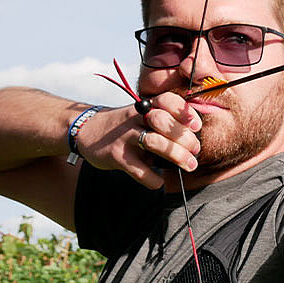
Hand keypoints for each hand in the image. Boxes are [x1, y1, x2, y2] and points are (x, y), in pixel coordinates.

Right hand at [75, 93, 202, 188]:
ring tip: (189, 166)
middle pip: (165, 123)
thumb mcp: (142, 117)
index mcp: (145, 106)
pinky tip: (159, 181)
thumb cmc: (126, 127)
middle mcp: (135, 117)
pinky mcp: (116, 156)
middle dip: (186, 139)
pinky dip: (153, 179)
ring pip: (155, 143)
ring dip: (177, 156)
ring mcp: (125, 136)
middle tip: (195, 152)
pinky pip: (139, 170)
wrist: (87, 132)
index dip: (185, 112)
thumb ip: (165, 122)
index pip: (167, 100)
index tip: (196, 127)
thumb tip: (195, 139)